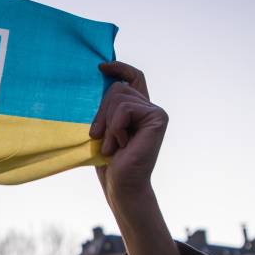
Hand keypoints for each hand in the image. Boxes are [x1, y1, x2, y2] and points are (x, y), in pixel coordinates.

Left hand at [91, 61, 168, 197]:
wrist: (121, 186)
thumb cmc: (109, 162)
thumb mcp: (102, 128)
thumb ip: (106, 107)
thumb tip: (99, 79)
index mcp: (137, 109)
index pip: (134, 77)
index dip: (119, 68)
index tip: (101, 67)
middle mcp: (150, 107)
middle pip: (118, 88)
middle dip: (100, 111)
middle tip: (97, 136)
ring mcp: (156, 112)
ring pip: (119, 97)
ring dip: (107, 124)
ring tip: (111, 146)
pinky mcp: (158, 118)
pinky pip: (124, 109)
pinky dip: (115, 128)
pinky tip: (121, 145)